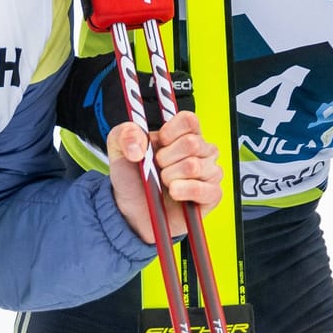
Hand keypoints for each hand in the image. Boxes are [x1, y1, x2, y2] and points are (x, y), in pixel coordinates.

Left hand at [106, 110, 222, 244]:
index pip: (189, 120)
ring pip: (193, 166)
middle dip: (165, 158)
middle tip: (158, 167)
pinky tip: (174, 193)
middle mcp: (201, 150)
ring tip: (165, 183)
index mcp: (183, 134)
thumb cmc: (134, 180)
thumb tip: (137, 144)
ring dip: (170, 177)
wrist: (133, 212)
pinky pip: (202, 189)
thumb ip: (125, 134)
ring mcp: (209, 171)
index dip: (171, 131)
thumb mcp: (119, 150)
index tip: (158, 143)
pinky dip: (183, 191)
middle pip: (191, 142)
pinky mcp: (212, 194)